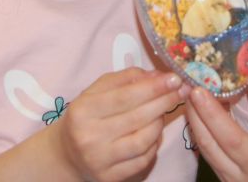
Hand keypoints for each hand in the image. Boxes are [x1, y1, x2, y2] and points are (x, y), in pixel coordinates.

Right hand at [57, 68, 184, 181]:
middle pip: (138, 117)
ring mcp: (100, 161)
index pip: (126, 96)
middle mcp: (90, 137)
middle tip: (181, 90)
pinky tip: (154, 132)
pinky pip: (143, 159)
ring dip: (160, 122)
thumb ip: (126, 78)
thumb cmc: (86, 115)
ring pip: (144, 139)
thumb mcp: (97, 90)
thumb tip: (158, 75)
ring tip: (163, 110)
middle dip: (165, 101)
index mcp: (84, 110)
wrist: (66, 154)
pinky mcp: (110, 178)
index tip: (174, 78)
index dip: (154, 87)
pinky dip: (154, 144)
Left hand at [186, 64, 247, 181]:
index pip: (230, 138)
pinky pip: (208, 153)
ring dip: (195, 120)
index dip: (212, 113)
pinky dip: (202, 130)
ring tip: (190, 92)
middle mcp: (242, 180)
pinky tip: (199, 110)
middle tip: (187, 84)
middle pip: (209, 145)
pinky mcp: (226, 178)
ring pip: (205, 150)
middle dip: (195, 113)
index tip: (198, 89)